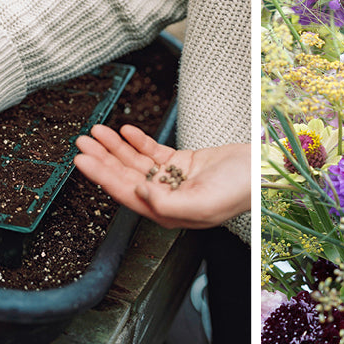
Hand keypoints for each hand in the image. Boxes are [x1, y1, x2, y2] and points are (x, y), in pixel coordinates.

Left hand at [74, 124, 250, 228]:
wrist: (262, 172)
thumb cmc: (239, 191)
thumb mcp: (202, 202)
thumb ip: (167, 202)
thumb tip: (139, 192)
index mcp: (167, 212)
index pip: (124, 192)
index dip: (101, 176)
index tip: (82, 161)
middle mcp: (165, 197)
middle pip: (124, 176)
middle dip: (102, 158)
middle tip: (82, 142)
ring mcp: (173, 179)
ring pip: (135, 162)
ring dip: (115, 146)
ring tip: (97, 131)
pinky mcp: (182, 163)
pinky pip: (153, 152)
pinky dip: (138, 141)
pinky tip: (126, 131)